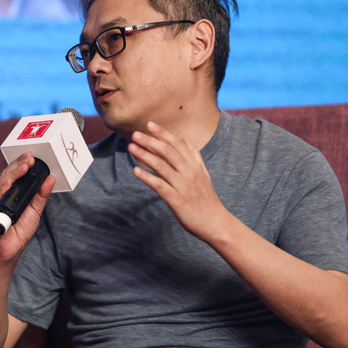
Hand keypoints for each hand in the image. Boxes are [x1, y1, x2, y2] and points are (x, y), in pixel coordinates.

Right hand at [0, 152, 55, 262]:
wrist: (10, 251)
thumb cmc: (19, 231)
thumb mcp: (35, 211)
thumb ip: (41, 195)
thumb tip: (50, 179)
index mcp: (6, 192)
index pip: (12, 174)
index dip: (21, 164)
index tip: (31, 156)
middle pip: (6, 176)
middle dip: (18, 166)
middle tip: (29, 158)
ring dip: (12, 175)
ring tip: (23, 167)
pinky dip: (0, 190)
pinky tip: (8, 183)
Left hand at [128, 122, 224, 240]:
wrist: (215, 223)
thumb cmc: (207, 200)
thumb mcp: (204, 174)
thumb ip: (194, 157)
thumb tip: (186, 140)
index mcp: (194, 165)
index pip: (177, 145)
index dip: (162, 134)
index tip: (149, 124)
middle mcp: (189, 172)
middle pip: (168, 152)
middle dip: (151, 141)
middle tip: (135, 134)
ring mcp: (183, 186)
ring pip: (162, 166)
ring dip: (145, 155)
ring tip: (132, 147)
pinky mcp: (177, 199)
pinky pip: (159, 185)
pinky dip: (147, 177)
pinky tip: (135, 171)